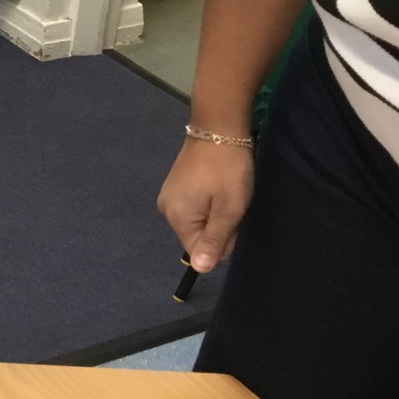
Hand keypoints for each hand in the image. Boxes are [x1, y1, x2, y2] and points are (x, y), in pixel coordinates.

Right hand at [158, 135, 253, 273]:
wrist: (218, 129)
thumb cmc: (227, 171)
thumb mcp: (228, 209)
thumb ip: (214, 241)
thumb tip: (200, 270)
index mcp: (177, 218)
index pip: (200, 252)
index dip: (222, 240)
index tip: (232, 217)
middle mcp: (166, 210)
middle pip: (198, 237)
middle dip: (219, 227)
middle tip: (230, 203)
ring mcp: (169, 196)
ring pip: (198, 222)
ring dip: (215, 214)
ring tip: (224, 192)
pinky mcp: (175, 186)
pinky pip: (194, 208)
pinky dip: (209, 202)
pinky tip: (216, 186)